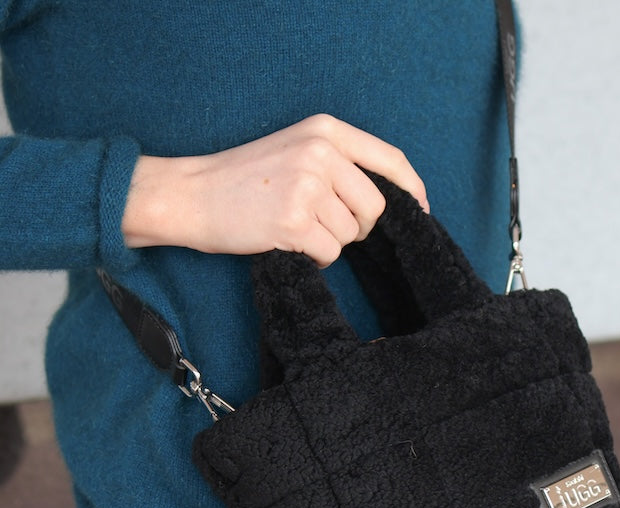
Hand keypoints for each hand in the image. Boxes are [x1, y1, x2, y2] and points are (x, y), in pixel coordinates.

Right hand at [121, 114, 428, 265]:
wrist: (192, 194)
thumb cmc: (247, 179)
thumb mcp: (298, 150)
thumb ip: (342, 164)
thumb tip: (390, 199)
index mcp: (326, 130)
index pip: (391, 160)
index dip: (413, 190)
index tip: (421, 211)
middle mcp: (321, 152)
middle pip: (375, 207)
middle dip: (358, 227)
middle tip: (323, 225)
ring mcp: (307, 185)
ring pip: (352, 235)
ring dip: (330, 242)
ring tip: (295, 227)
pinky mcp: (294, 221)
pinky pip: (330, 254)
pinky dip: (314, 258)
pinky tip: (288, 242)